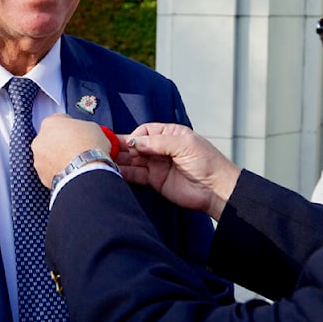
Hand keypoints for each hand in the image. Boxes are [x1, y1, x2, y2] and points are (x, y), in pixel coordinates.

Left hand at [32, 114, 110, 186]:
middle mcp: (40, 140)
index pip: (59, 120)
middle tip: (76, 147)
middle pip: (51, 138)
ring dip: (58, 158)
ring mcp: (39, 159)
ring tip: (75, 162)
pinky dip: (59, 172)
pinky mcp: (42, 176)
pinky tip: (72, 172)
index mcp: (50, 123)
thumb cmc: (89, 148)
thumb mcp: (93, 127)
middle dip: (62, 142)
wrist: (86, 172)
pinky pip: (50, 171)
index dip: (71, 125)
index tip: (77, 131)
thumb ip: (82, 127)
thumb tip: (86, 133)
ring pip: (48, 156)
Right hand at [118, 123, 240, 220]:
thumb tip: (134, 142)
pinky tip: (115, 173)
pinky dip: (125, 174)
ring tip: (106, 162)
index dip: (135, 137)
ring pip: (133, 161)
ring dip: (120, 161)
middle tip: (106, 151)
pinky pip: (136, 176)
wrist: (216, 189)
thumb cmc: (206, 162)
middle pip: (136, 146)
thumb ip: (158, 142)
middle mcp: (161, 148)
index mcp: (170, 134)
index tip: (130, 143)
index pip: (145, 131)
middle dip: (122, 148)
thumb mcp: (184, 145)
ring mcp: (157, 165)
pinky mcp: (155, 181)